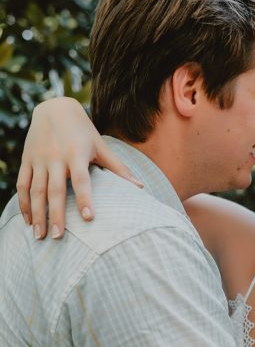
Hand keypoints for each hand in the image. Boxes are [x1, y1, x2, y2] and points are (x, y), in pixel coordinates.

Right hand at [18, 97, 141, 238]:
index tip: (89, 218)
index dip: (84, 198)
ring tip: (40, 235)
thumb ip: (118, 168)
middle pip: (54, 190)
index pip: (81, 180)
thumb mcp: (101, 146)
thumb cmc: (83, 131)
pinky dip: (23, 203)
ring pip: (35, 191)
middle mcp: (55, 157)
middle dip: (56, 214)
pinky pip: (22, 185)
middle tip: (58, 237)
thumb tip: (140, 187)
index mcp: (76, 154)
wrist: (54, 108)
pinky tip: (28, 221)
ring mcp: (38, 160)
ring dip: (37, 214)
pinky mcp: (26, 160)